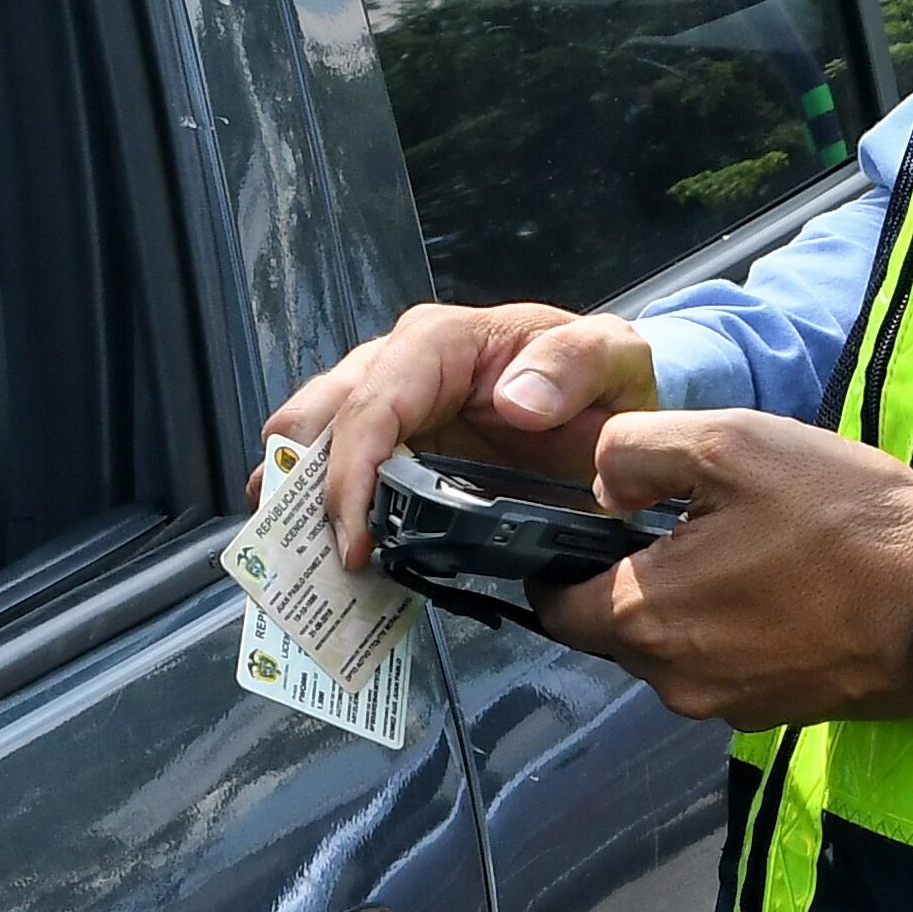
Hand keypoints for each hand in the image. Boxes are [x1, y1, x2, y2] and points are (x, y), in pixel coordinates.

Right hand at [265, 302, 659, 570]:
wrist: (606, 397)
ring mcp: (385, 405)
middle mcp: (394, 365)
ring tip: (308, 570)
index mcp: (438, 342)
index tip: (356, 543)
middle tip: (313, 562)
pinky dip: (325, 515)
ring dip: (301, 506)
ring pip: (310, 445)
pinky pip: (338, 475)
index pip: (371, 405)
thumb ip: (573, 367)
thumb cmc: (602, 373)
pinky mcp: (388, 445)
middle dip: (302, 490)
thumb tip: (513, 401)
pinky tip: (334, 561)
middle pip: (315, 419)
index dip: (350, 475)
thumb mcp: (611, 356)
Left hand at [530, 411, 912, 727]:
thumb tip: (600, 483)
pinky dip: (735, 627)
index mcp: (643, 621)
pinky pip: (725, 665)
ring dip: (689, 599)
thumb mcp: (729, 443)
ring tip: (745, 543)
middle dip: (632, 574)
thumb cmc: (841, 520)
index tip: (597, 519)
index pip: (555, 605)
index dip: (561, 558)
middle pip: (613, 626)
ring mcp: (728, 706)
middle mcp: (673, 681)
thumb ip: (636, 451)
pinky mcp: (776, 712)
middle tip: (686, 518)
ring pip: (672, 646)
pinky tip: (781, 581)